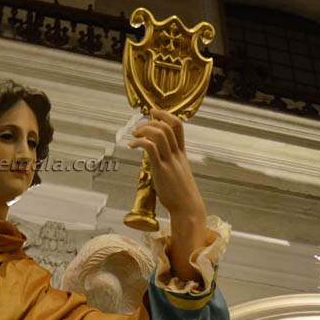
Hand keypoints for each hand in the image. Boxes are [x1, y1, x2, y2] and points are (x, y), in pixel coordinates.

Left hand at [128, 108, 207, 280]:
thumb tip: (155, 159)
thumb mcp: (177, 174)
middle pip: (168, 126)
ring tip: (134, 135)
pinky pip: (151, 148)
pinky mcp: (161, 170)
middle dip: (151, 121)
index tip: (153, 112)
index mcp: (182, 154)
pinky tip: (132, 146)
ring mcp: (170, 162)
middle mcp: (177, 155)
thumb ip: (168, 163)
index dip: (165, 115)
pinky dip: (140, 142)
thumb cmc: (180, 195)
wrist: (187, 207)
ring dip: (144, 130)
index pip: (178, 126)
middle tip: (138, 127)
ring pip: (160, 134)